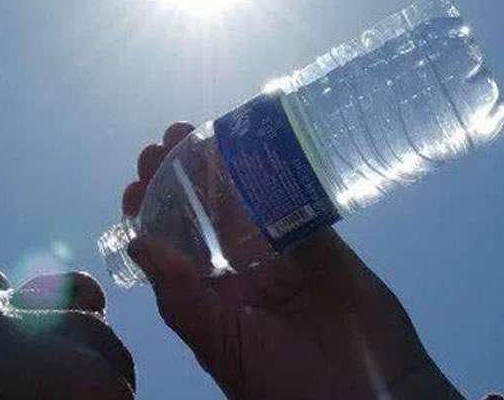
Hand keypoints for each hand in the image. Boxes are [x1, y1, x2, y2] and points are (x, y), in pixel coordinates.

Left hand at [123, 123, 462, 399]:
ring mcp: (285, 255)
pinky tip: (268, 148)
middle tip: (169, 137)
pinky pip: (299, 203)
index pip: (171, 245)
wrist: (366, 396)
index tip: (138, 177)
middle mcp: (242, 272)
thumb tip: (137, 243)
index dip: (151, 210)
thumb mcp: (221, 345)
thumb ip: (182, 297)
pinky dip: (284, 175)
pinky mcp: (324, 244)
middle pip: (207, 213)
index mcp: (210, 299)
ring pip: (250, 200)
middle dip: (184, 174)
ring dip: (227, 166)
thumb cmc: (284, 384)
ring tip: (206, 129)